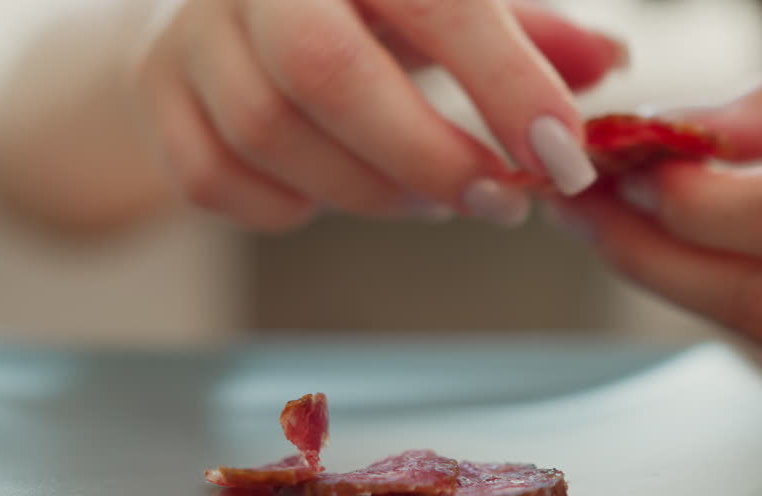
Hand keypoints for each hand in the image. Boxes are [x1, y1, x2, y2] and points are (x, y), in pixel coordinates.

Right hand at [136, 0, 622, 230]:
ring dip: (367, 191)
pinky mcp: (155, 92)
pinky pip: (212, 180)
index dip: (505, 83)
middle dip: (426, 157)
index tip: (562, 157)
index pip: (436, 2)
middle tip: (496, 201)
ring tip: (428, 198)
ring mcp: (189, 31)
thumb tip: (606, 66)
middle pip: (326, 73)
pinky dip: (286, 208)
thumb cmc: (362, 1)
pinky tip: (332, 192)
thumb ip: (526, 31)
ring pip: (267, 134)